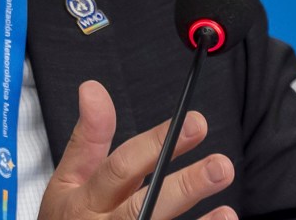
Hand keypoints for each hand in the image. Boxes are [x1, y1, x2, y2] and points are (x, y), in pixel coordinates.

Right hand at [39, 81, 236, 219]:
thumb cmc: (68, 217)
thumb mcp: (68, 178)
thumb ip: (87, 137)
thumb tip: (92, 89)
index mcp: (85, 199)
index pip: (122, 168)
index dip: (156, 144)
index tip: (196, 122)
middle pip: (145, 206)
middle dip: (185, 187)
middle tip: (220, 166)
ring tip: (227, 212)